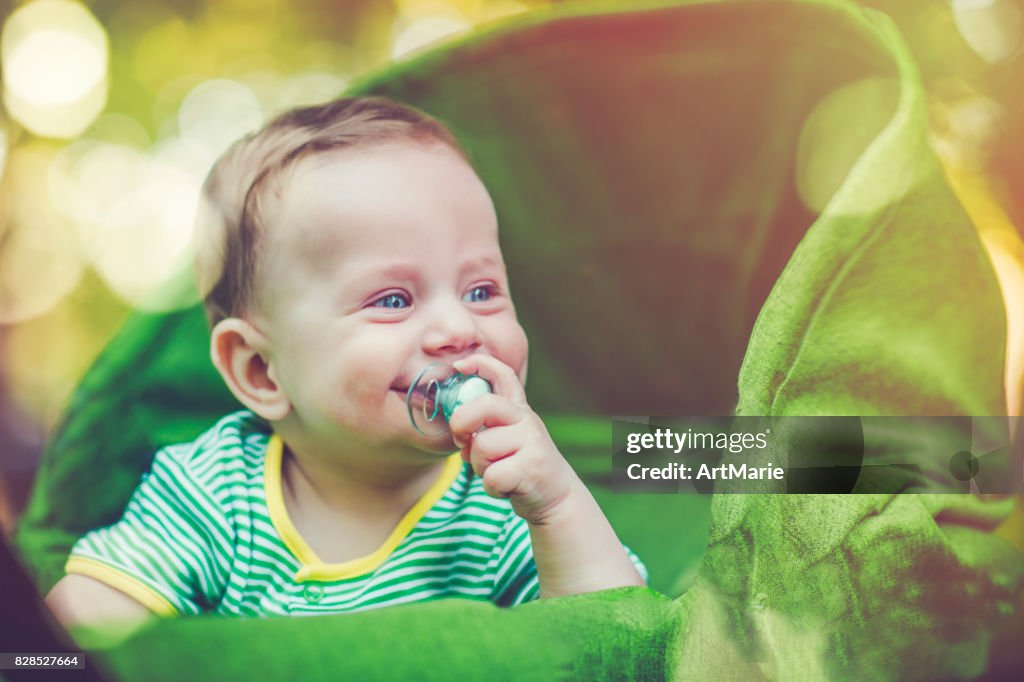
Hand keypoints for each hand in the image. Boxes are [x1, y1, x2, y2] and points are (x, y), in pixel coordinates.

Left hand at [448, 354, 577, 523]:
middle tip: (463, 441)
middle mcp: (527, 420)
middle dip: (462, 423)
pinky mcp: (531, 468)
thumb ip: (485, 429)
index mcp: (518, 410)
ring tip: (497, 472)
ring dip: (480, 467)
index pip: (503, 375)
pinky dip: (492, 488)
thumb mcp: (507, 440)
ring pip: (482, 446)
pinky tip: (506, 488)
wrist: (557, 497)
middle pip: (484, 405)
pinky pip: (492, 476)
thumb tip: (459, 434)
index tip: (459, 365)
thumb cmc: (521, 467)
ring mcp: (532, 443)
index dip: (480, 364)